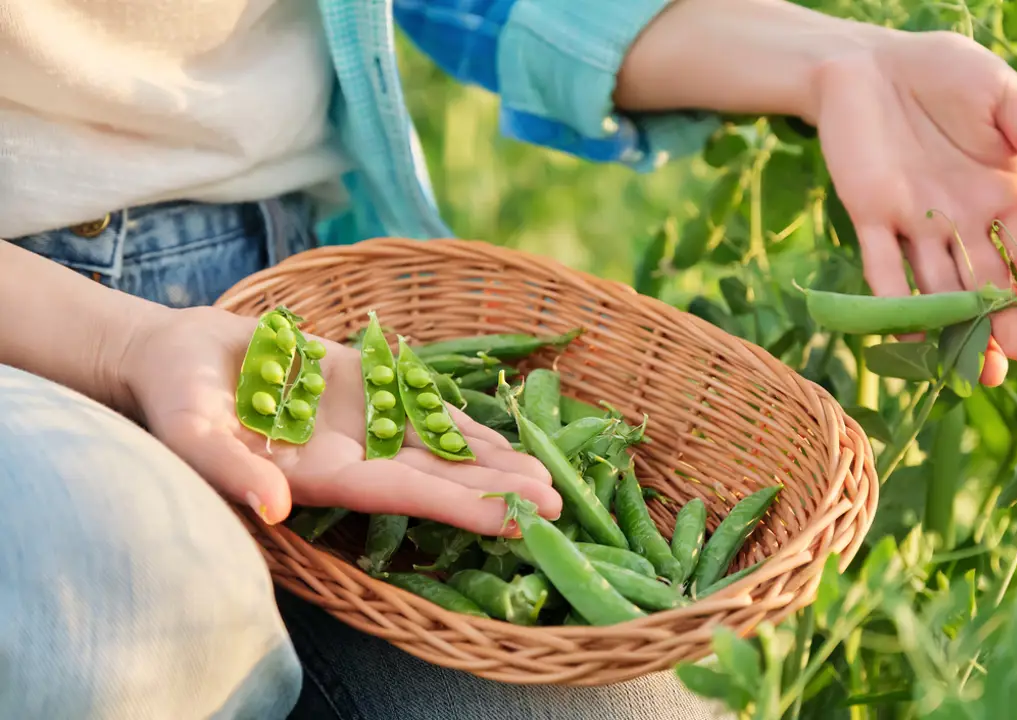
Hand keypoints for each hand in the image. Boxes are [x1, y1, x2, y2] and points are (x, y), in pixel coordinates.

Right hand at [121, 307, 559, 533]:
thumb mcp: (191, 434)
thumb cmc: (175, 400)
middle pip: (437, 479)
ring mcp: (365, 424)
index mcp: (321, 476)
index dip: (458, 507)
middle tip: (558, 506)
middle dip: (495, 493)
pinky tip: (510, 438)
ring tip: (551, 479)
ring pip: (441, 447)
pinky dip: (467, 423)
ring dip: (493, 464)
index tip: (515, 522)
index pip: (402, 496)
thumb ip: (232, 471)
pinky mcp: (368, 387)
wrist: (177, 358)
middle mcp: (353, 457)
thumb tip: (274, 507)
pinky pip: (426, 407)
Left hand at [811, 27, 1016, 384]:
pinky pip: (882, 267)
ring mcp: (915, 223)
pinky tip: (910, 340)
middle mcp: (963, 219)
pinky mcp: (869, 217)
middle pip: (988, 281)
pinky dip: (893, 303)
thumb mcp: (1001, 95)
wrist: (869, 61)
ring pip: (940, 286)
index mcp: (1004, 192)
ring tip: (977, 370)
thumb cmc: (945, 71)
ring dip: (957, 328)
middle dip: (1003, 321)